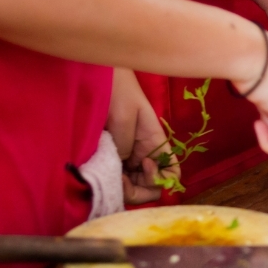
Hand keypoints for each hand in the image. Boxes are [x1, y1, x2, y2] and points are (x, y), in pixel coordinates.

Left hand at [107, 68, 179, 204]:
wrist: (96, 76)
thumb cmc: (116, 90)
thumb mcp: (124, 116)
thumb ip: (125, 145)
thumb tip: (121, 168)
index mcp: (155, 144)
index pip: (171, 174)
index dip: (161, 180)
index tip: (143, 167)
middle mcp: (144, 155)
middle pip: (150, 188)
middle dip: (137, 191)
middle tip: (118, 179)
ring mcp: (126, 158)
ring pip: (132, 187)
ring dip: (122, 188)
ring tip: (107, 175)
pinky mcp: (109, 158)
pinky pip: (115, 179)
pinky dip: (110, 182)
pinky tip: (100, 172)